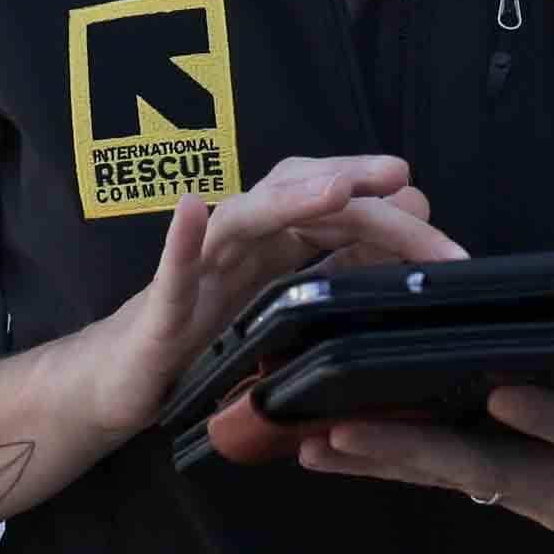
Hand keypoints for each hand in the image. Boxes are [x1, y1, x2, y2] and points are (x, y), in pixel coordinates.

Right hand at [65, 155, 464, 441]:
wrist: (129, 377)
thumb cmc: (210, 333)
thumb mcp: (289, 301)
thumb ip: (342, 263)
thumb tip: (410, 216)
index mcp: (273, 242)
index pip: (331, 209)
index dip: (377, 205)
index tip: (424, 201)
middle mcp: (238, 242)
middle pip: (296, 196)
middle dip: (348, 181)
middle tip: (397, 175)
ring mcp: (199, 270)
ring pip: (243, 219)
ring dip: (287, 200)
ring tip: (332, 188)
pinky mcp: (161, 309)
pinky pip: (171, 271)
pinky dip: (180, 239)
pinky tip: (190, 209)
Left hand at [300, 363, 553, 536]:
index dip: (547, 416)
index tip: (502, 391)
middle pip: (491, 470)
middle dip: (416, 451)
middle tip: (347, 432)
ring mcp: (542, 502)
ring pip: (455, 480)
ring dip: (383, 464)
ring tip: (313, 445)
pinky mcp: (516, 498)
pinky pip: (448, 481)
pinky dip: (390, 466)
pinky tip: (330, 451)